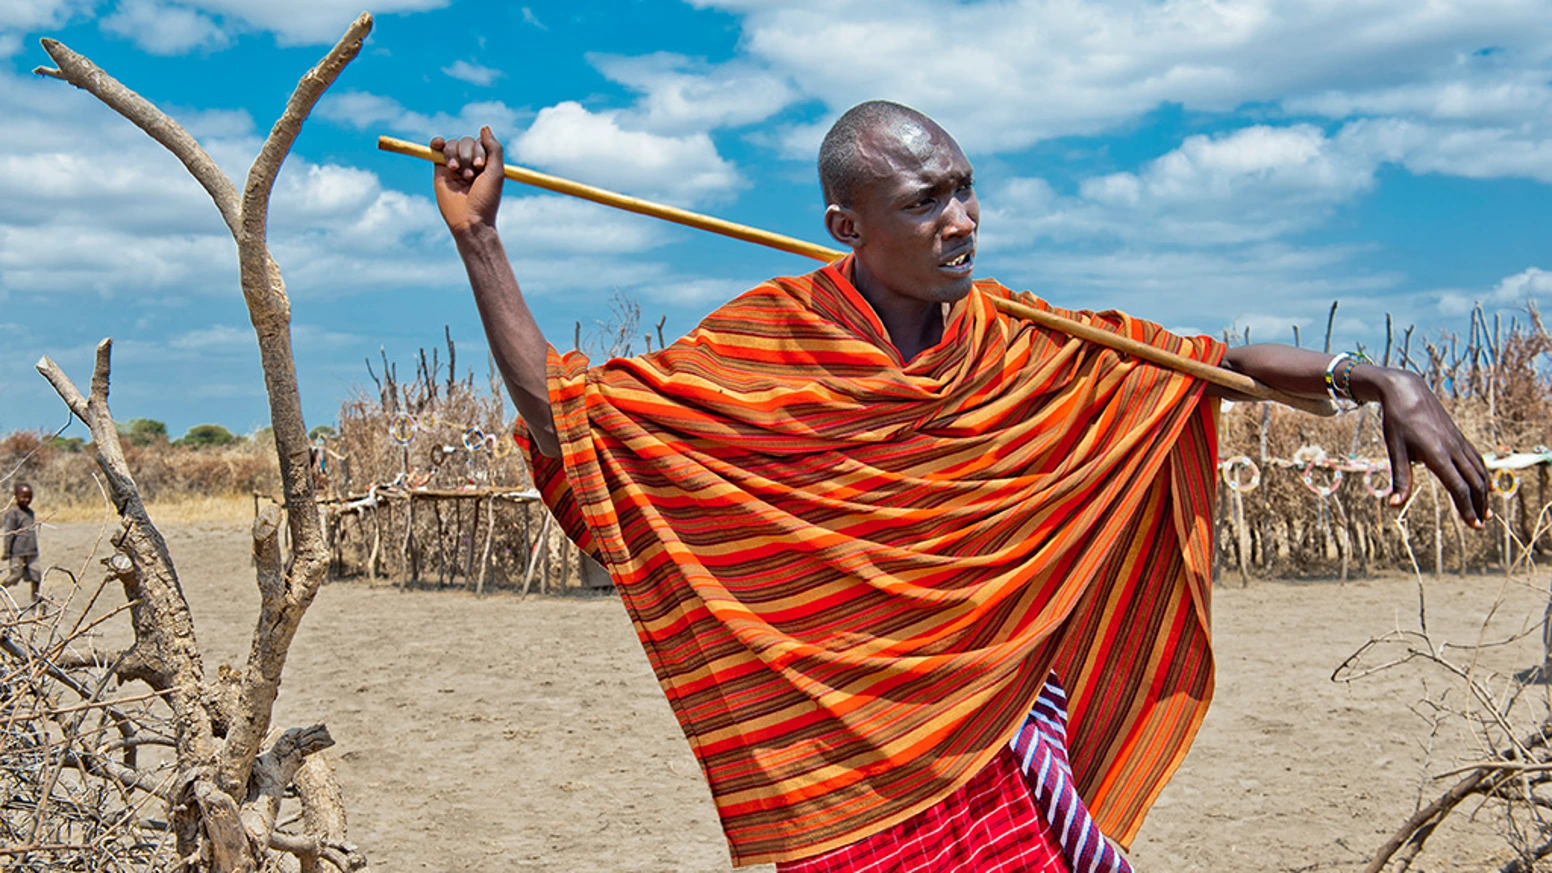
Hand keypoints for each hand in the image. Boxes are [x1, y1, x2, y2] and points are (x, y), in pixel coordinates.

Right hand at [430, 126, 503, 237]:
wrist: (470, 219)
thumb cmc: (486, 199)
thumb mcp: (496, 172)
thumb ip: (494, 149)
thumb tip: (484, 128)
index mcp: (485, 162)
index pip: (479, 142)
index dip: (479, 150)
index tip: (481, 167)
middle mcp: (469, 162)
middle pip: (465, 141)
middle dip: (468, 154)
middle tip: (470, 174)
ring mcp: (454, 165)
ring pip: (452, 144)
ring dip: (456, 155)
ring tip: (459, 173)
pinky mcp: (439, 170)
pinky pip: (436, 148)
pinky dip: (437, 142)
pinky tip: (438, 144)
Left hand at [1361, 366, 1490, 527]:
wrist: (1407, 392)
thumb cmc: (1397, 422)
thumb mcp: (1395, 451)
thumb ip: (1400, 479)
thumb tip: (1394, 505)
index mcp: (1438, 455)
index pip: (1458, 487)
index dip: (1467, 508)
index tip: (1473, 525)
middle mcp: (1453, 449)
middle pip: (1474, 483)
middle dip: (1479, 505)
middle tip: (1482, 525)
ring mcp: (1458, 442)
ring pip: (1479, 471)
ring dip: (1484, 492)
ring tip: (1486, 511)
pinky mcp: (1459, 437)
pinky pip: (1477, 459)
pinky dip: (1483, 475)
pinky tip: (1483, 486)